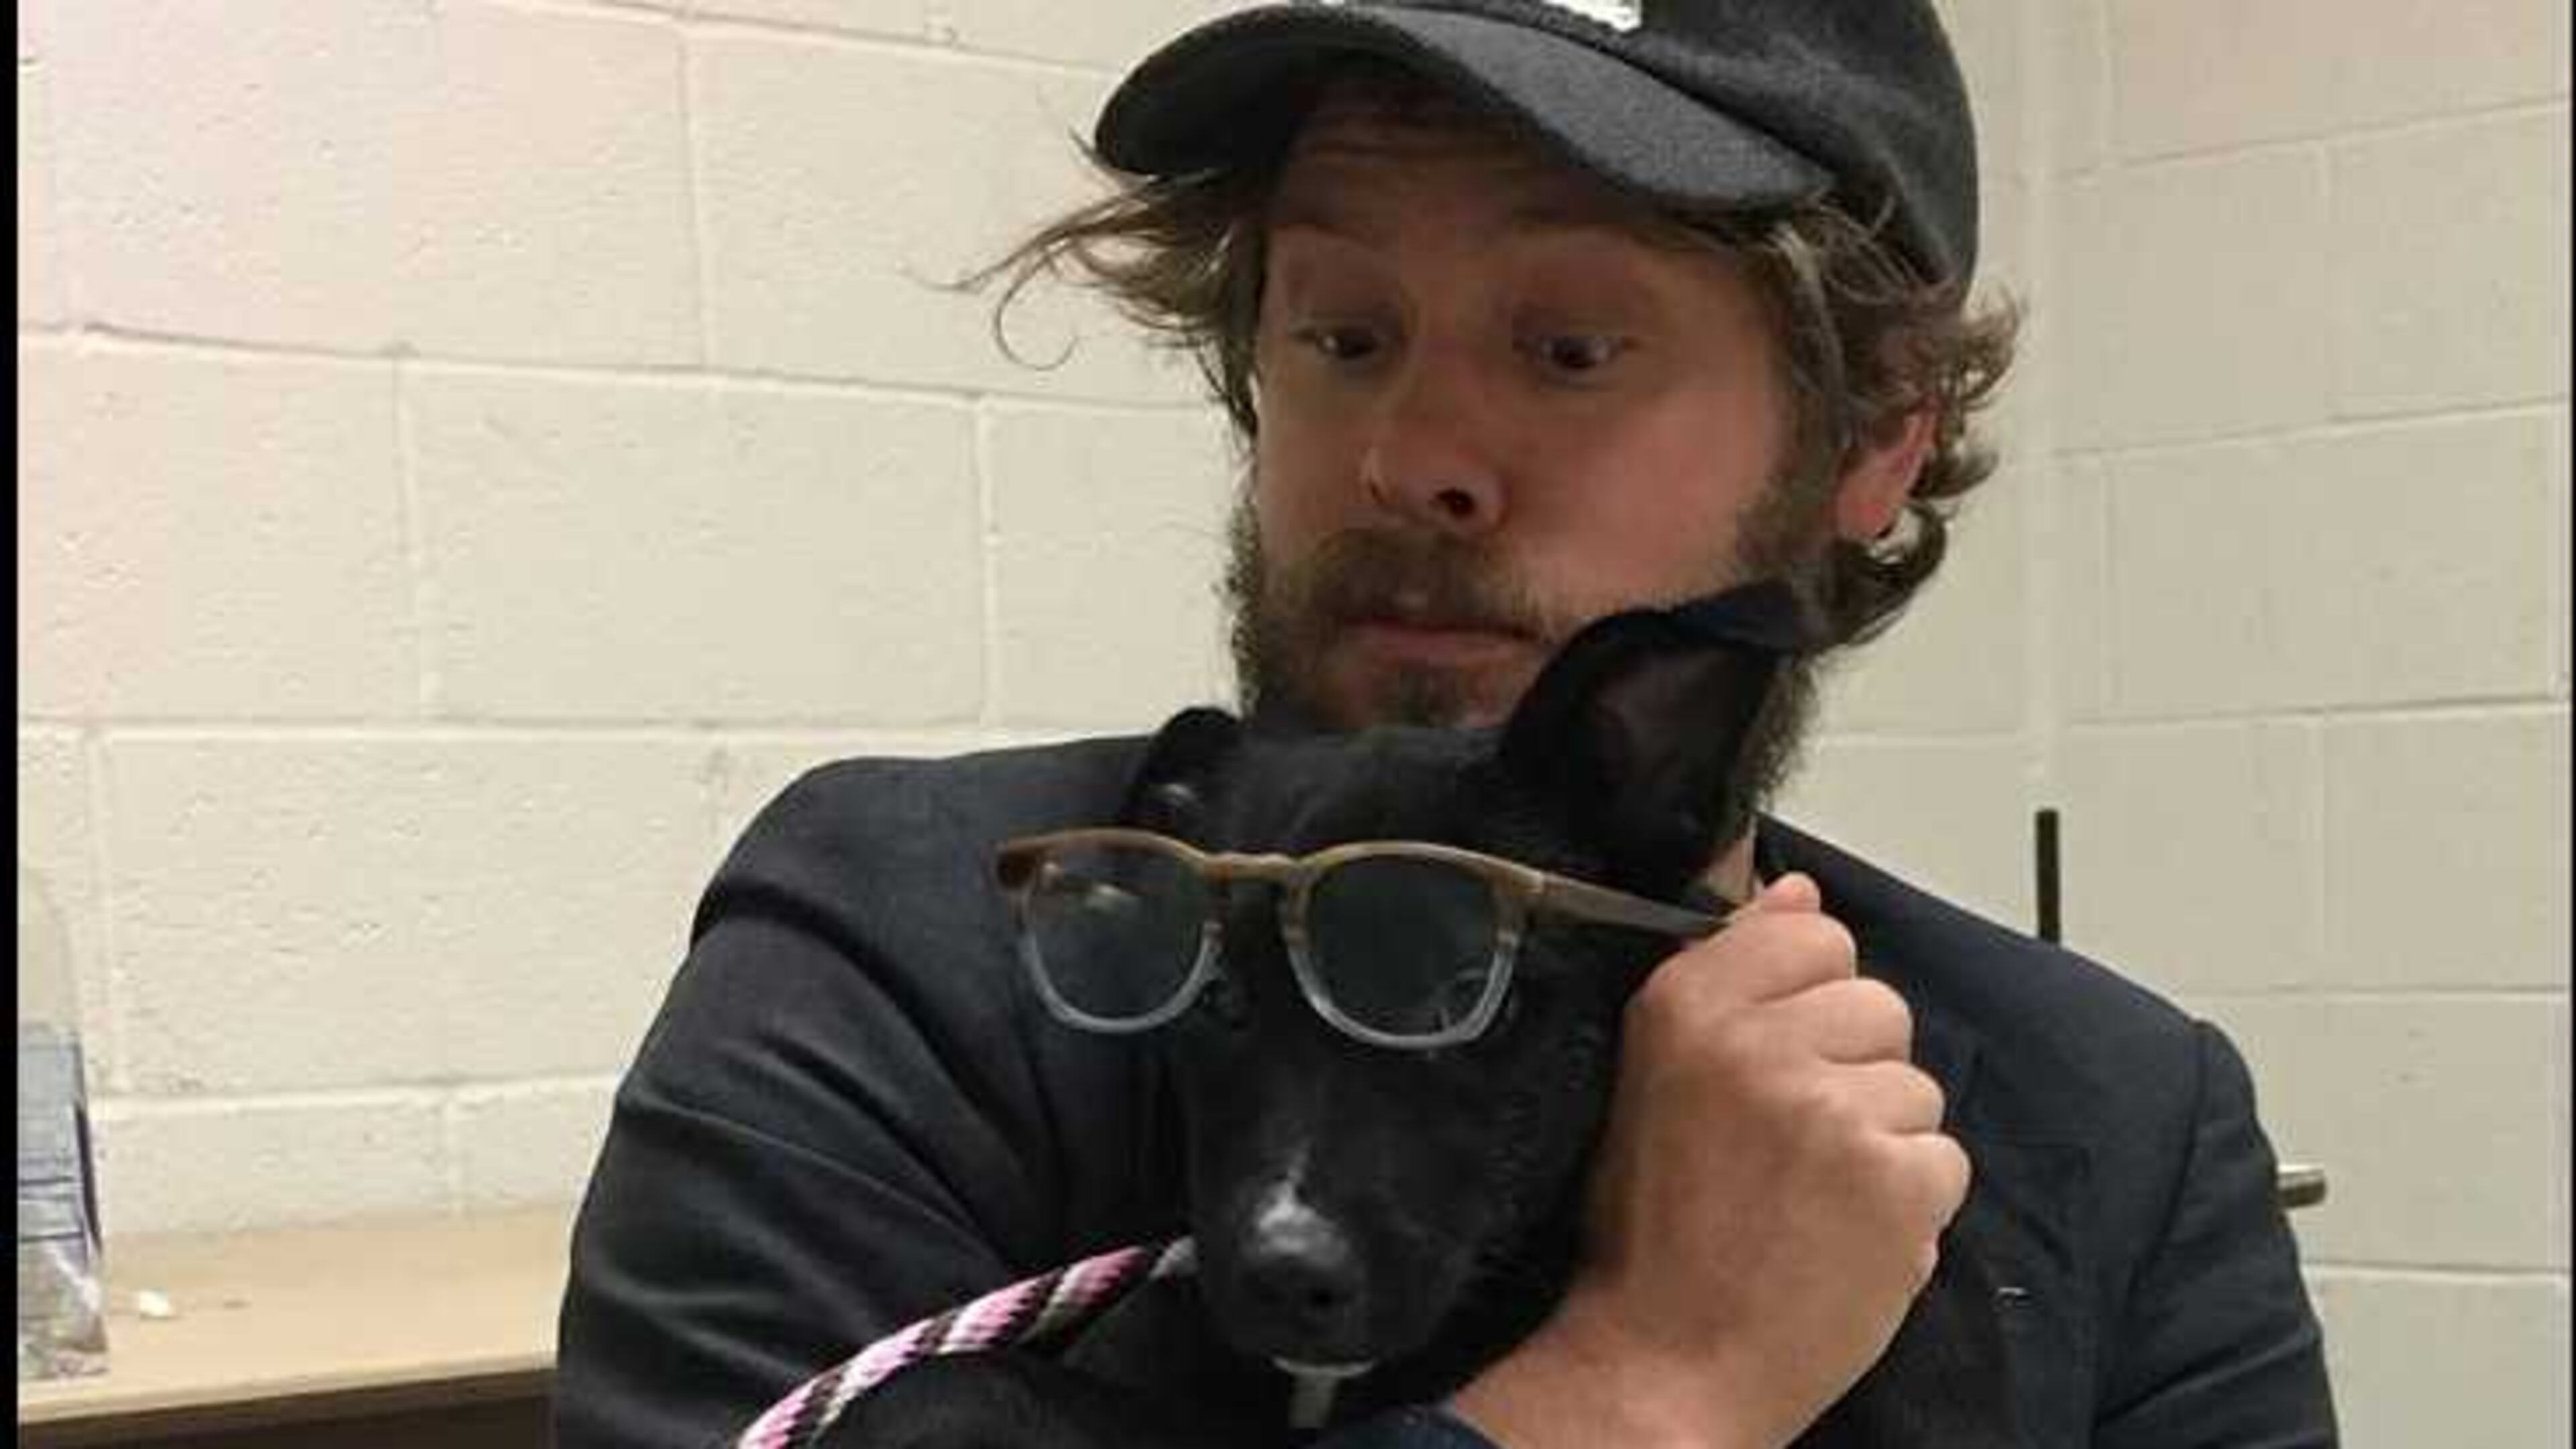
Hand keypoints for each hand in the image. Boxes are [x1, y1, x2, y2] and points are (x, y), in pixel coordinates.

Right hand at [1449, 873, 1970, 1448]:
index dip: (1808, 1000)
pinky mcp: (1895, 1183)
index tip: (1773, 1063)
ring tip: (1816, 1199)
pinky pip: (1944, 1160)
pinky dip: (1911, 1205)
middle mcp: (1758, 1041)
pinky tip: (1850, 1237)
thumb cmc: (1655, 1222)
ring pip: (1916, 1087)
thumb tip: (1800, 886)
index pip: (1815, 933)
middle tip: (1791, 1146)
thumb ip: (1732, 973)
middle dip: (1852, 1070)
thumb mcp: (1660, 1073)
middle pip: (1877, 1005)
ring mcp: (1831, 1110)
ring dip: (1883, 1142)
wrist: (1668, 1360)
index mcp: (1687, 1003)